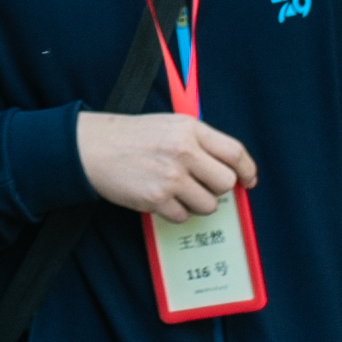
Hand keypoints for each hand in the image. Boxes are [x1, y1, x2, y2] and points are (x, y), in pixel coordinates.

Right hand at [78, 111, 258, 219]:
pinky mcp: (156, 198)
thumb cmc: (132, 136)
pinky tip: (163, 199)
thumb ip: (199, 141)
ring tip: (179, 192)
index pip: (234, 152)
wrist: (92, 147)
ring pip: (208, 204)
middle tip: (202, 185)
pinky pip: (183, 216)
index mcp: (190, 129)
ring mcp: (170, 176)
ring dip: (197, 203)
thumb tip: (229, 168)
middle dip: (218, 189)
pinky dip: (176, 212)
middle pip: (225, 182)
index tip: (248, 180)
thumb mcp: (170, 124)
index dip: (247, 169)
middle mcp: (184, 151)